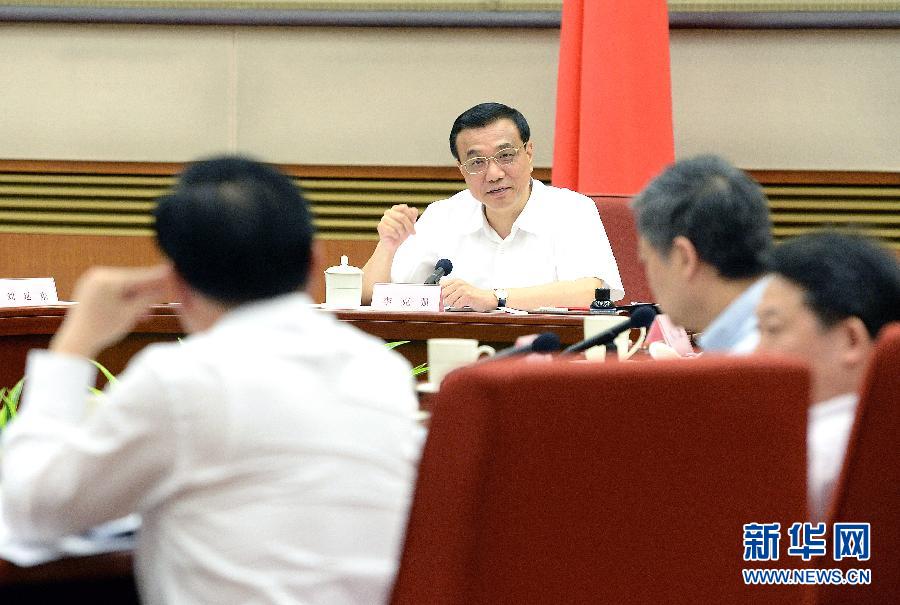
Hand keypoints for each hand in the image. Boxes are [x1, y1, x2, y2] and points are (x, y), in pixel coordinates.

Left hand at [51, 264, 173, 358]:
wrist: (77, 340)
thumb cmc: (104, 329)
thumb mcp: (131, 313)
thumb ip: (149, 297)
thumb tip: (166, 285)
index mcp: (108, 280)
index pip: (141, 276)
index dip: (159, 277)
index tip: (174, 273)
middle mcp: (99, 274)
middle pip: (133, 280)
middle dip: (147, 291)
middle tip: (162, 299)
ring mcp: (93, 279)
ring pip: (125, 285)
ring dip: (137, 297)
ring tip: (145, 314)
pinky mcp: (91, 286)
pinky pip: (114, 288)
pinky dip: (125, 297)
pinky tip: (134, 310)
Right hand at [376, 204, 418, 250]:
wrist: (393, 243)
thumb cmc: (402, 232)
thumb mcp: (411, 223)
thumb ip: (413, 215)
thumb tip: (414, 211)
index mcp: (395, 208)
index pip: (404, 208)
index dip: (410, 216)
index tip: (414, 223)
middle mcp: (388, 212)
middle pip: (402, 217)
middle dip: (409, 226)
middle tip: (412, 233)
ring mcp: (383, 219)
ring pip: (398, 225)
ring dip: (403, 233)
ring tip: (401, 235)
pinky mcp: (380, 226)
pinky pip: (392, 231)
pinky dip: (397, 236)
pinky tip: (395, 237)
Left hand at [440, 278, 497, 311]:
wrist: (487, 298)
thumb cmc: (474, 296)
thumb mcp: (461, 290)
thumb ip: (450, 291)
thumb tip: (438, 297)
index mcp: (456, 281)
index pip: (441, 285)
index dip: (440, 293)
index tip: (442, 298)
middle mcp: (459, 283)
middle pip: (443, 294)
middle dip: (446, 301)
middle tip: (454, 302)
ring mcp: (463, 289)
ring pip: (448, 300)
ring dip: (453, 304)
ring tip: (461, 302)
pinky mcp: (467, 296)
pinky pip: (456, 305)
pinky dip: (459, 307)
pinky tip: (465, 304)